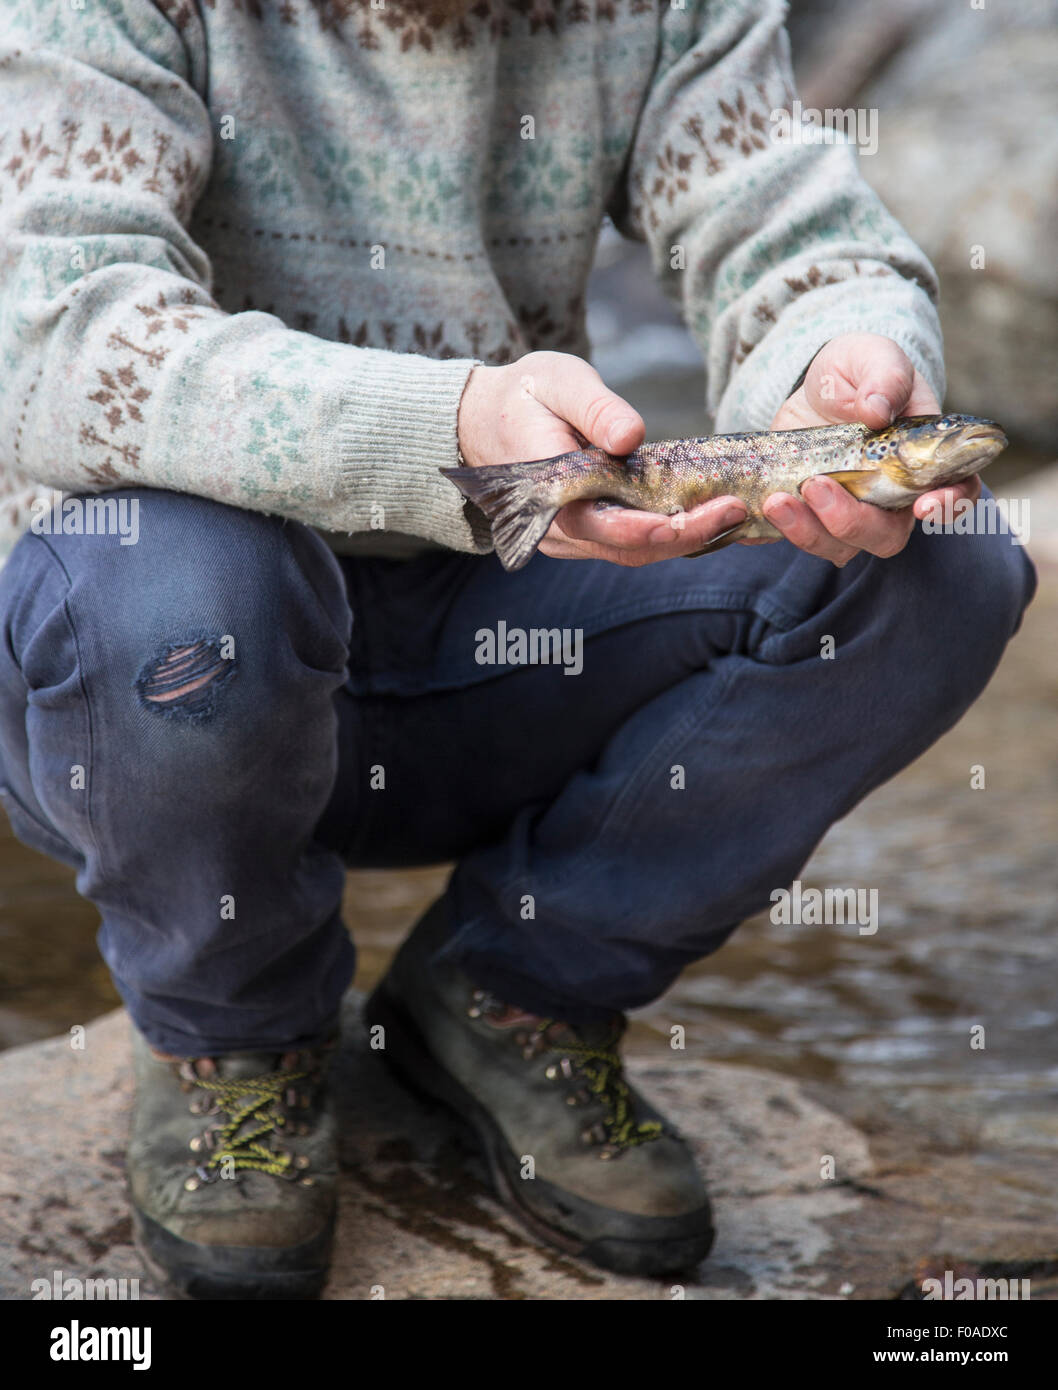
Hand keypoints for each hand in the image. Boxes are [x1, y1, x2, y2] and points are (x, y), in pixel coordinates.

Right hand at [457, 351, 746, 565]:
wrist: (490, 421)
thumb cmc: (526, 395)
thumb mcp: (559, 382)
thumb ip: (595, 408)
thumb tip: (631, 436)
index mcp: (547, 492)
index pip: (598, 523)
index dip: (645, 527)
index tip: (692, 516)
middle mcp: (559, 529)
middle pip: (628, 547)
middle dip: (685, 535)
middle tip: (736, 510)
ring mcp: (574, 537)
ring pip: (636, 552)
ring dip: (687, 538)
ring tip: (734, 513)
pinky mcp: (591, 533)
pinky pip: (636, 542)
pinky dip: (675, 533)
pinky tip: (711, 515)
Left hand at [764, 332, 979, 566]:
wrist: (812, 386)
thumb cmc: (857, 372)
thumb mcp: (871, 357)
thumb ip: (882, 377)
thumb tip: (875, 409)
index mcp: (923, 460)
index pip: (954, 493)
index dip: (947, 506)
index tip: (923, 506)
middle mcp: (890, 497)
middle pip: (885, 535)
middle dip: (851, 521)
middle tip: (815, 486)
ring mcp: (848, 512)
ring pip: (839, 546)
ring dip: (806, 532)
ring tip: (776, 500)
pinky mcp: (808, 516)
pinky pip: (793, 540)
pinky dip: (774, 535)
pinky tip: (755, 515)